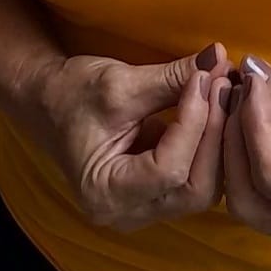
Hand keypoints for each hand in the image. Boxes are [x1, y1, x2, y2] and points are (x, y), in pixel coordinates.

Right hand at [18, 43, 233, 231]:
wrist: (48, 100)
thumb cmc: (73, 93)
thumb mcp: (121, 82)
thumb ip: (172, 76)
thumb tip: (219, 57)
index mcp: (106, 194)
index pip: (169, 169)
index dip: (195, 122)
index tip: (205, 78)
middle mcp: (127, 213)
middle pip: (195, 189)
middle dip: (214, 135)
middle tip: (223, 85)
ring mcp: (143, 208)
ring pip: (203, 186)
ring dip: (218, 139)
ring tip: (222, 93)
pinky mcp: (156, 193)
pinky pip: (196, 176)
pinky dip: (209, 143)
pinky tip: (214, 108)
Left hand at [222, 57, 270, 257]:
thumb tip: (249, 70)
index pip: (269, 173)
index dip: (252, 122)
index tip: (250, 80)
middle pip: (246, 196)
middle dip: (233, 141)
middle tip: (233, 90)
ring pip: (250, 194)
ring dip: (239, 145)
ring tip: (241, 95)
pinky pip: (266, 186)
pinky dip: (256, 150)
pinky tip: (257, 112)